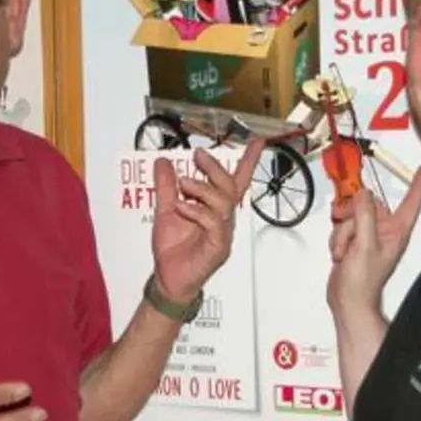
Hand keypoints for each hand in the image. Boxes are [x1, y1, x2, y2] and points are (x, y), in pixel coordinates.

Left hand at [151, 140, 264, 301]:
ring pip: (224, 203)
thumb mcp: (165, 210)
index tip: (258, 141)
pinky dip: (197, 211)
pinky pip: (214, 223)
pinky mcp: (218, 247)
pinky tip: (181, 207)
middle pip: (230, 187)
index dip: (248, 161)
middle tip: (198, 155)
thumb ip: (166, 187)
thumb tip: (163, 162)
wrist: (167, 278)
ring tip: (183, 183)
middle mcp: (224, 219)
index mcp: (215, 208)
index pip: (236, 181)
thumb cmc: (173, 249)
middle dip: (215, 168)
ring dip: (203, 188)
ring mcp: (223, 233)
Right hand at [327, 166, 420, 315]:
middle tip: (350, 233)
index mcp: (397, 232)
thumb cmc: (363, 282)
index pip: (411, 202)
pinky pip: (343, 225)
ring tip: (345, 251)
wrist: (348, 300)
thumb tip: (363, 194)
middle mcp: (385, 231)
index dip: (418, 184)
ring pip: (352, 214)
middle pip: (370, 204)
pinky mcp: (354, 240)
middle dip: (353, 215)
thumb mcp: (365, 245)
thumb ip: (365, 216)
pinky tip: (341, 253)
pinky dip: (337, 237)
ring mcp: (368, 236)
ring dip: (342, 231)